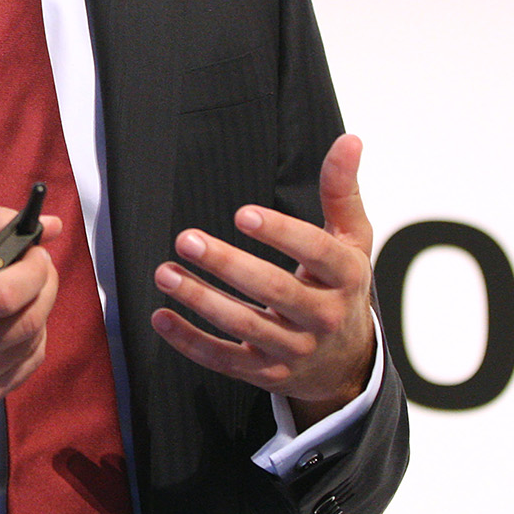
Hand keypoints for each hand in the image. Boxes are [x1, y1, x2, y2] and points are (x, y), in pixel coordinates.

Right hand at [0, 206, 63, 411]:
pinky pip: (26, 368)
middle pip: (26, 322)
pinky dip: (32, 340)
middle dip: (45, 286)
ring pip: (32, 344)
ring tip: (21, 293)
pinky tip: (13, 323)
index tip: (35, 252)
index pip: (4, 295)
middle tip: (38, 267)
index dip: (34, 271)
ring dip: (40, 311)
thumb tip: (50, 225)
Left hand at [150, 134, 374, 425]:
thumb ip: (342, 191)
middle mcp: (322, 317)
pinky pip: (224, 360)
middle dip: (228, 265)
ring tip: (165, 272)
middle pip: (274, 291)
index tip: (242, 214)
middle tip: (186, 238)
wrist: (347, 362)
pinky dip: (190, 341)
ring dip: (200, 300)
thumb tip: (349, 140)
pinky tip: (161, 316)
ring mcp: (293, 350)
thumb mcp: (352, 240)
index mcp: (346, 277)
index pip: (316, 253)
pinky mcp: (266, 373)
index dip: (281, 233)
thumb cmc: (341, 285)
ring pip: (243, 327)